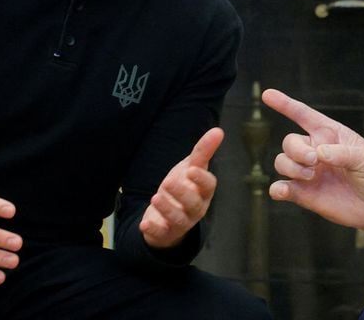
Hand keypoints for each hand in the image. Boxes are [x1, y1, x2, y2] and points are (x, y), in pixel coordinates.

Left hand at [140, 127, 223, 248]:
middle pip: (194, 204)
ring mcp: (181, 222)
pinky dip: (154, 230)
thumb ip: (203, 151)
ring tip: (156, 197)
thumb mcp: (191, 167)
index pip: (208, 187)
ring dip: (168, 209)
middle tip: (168, 182)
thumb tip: (218, 130)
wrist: (167, 212)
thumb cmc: (184, 187)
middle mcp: (195, 209)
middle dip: (182, 194)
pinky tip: (144, 224)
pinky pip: (161, 234)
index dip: (201, 179)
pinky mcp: (165, 232)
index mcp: (203, 192)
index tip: (192, 170)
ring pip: (179, 220)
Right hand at [263, 88, 363, 245]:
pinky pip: (281, 188)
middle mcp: (315, 151)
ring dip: (291, 167)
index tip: (268, 95)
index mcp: (330, 135)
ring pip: (282, 161)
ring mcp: (308, 173)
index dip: (285, 104)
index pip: (304, 115)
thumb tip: (318, 153)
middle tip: (313, 160)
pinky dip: (277, 189)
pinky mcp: (304, 194)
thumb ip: (343, 153)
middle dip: (297, 149)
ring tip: (311, 176)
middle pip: (290, 141)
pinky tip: (283, 190)